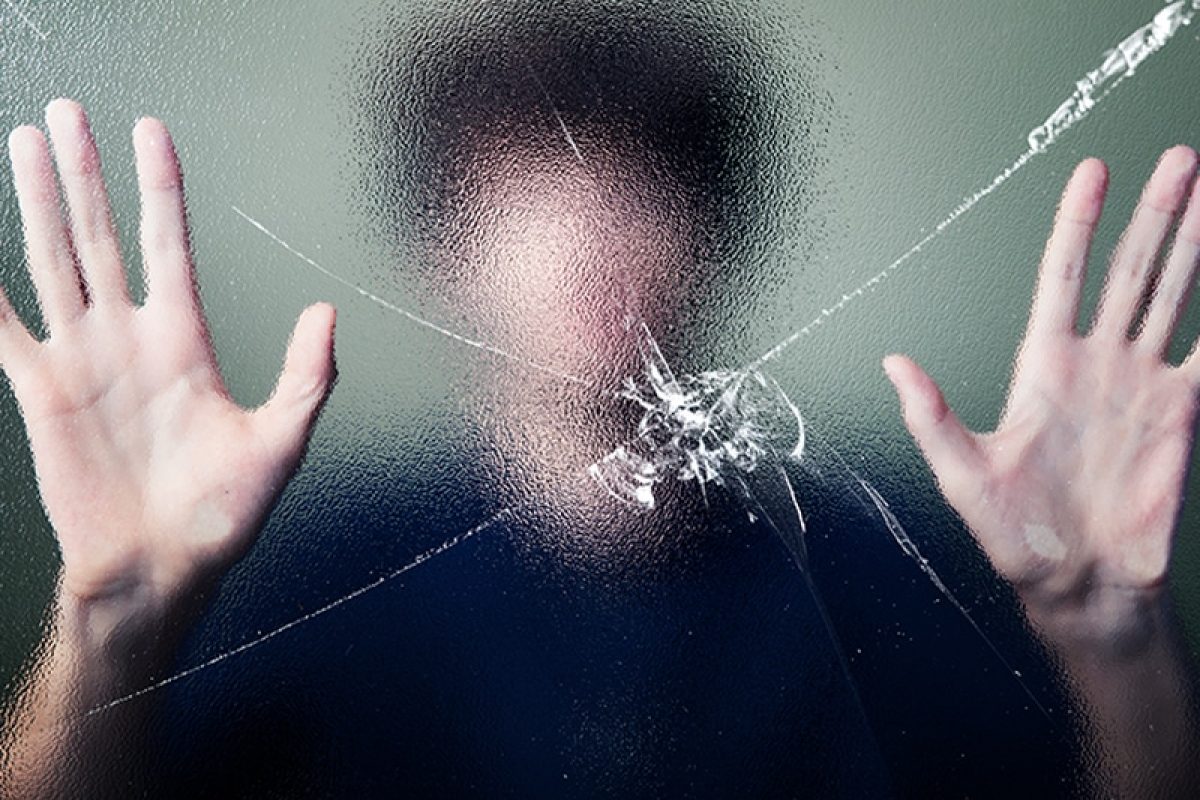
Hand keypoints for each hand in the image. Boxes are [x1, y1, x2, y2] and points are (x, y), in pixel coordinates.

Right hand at [1, 100, 334, 632]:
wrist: (164, 569)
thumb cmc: (224, 513)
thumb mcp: (282, 442)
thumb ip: (308, 376)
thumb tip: (327, 311)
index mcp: (184, 341)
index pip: (166, 243)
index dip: (158, 187)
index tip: (151, 133)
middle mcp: (128, 338)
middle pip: (99, 235)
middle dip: (84, 174)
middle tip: (66, 112)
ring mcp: (82, 360)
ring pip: (51, 261)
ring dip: (37, 203)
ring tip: (25, 144)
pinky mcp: (41, 392)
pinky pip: (1, 328)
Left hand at [885, 147, 1199, 636]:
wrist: (1078, 585)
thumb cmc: (1014, 534)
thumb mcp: (963, 473)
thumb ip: (932, 416)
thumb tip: (893, 362)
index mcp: (1044, 366)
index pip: (1064, 277)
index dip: (1079, 225)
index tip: (1094, 172)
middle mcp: (1097, 363)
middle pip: (1132, 271)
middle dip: (1157, 215)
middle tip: (1183, 159)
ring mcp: (1143, 383)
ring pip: (1177, 296)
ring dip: (1196, 244)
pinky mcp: (1182, 413)